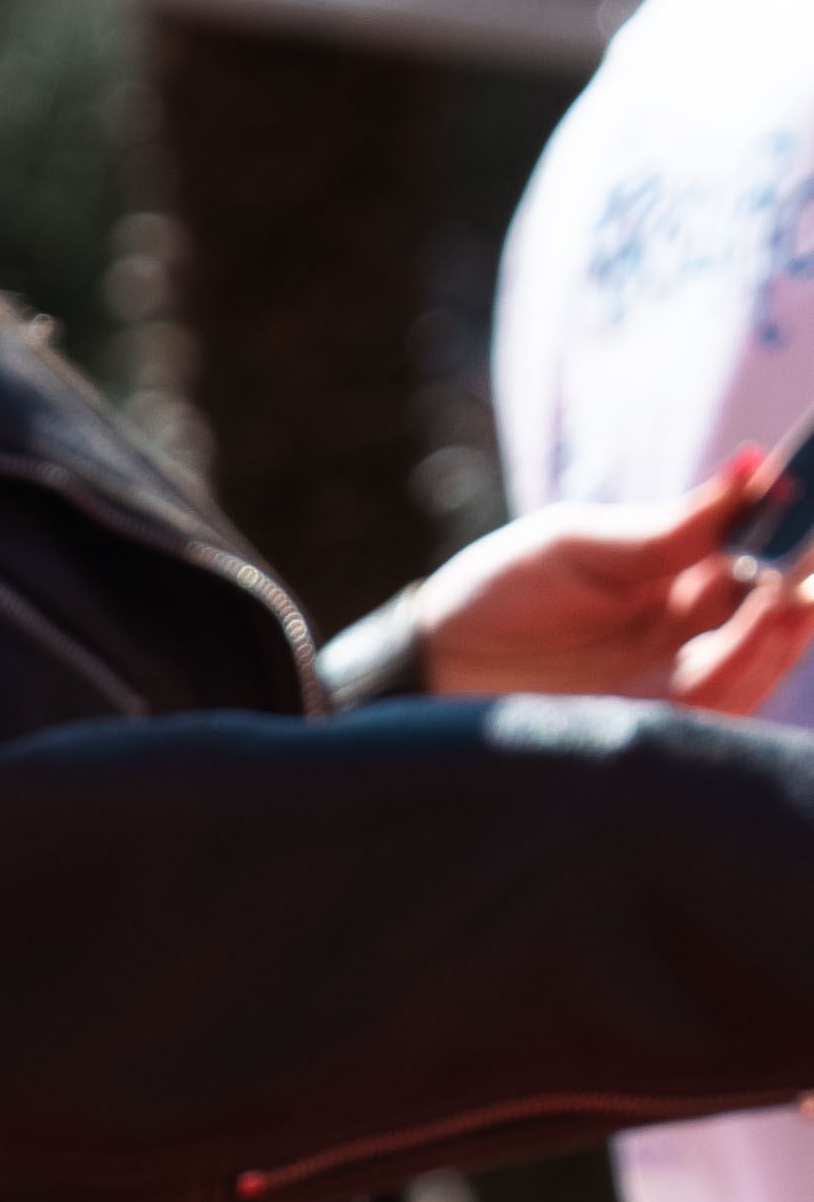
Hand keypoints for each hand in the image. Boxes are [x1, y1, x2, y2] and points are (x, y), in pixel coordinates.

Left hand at [403, 458, 813, 716]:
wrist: (425, 665)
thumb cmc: (496, 593)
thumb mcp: (581, 543)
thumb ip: (667, 528)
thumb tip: (754, 471)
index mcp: (675, 585)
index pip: (753, 569)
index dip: (788, 546)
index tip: (805, 519)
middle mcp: (679, 641)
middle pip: (762, 624)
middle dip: (793, 603)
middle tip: (807, 580)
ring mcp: (660, 688)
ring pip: (743, 672)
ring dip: (773, 641)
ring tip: (792, 604)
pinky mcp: (632, 730)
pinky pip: (701, 713)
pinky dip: (735, 681)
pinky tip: (750, 645)